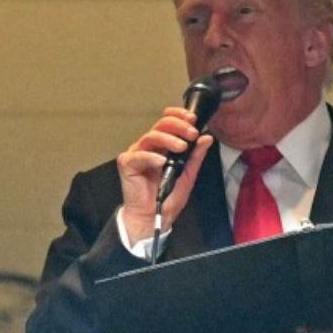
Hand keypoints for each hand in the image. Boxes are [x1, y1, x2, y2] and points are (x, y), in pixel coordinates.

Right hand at [116, 107, 213, 242]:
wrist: (154, 216)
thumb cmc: (167, 197)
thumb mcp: (188, 174)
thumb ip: (196, 156)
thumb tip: (206, 138)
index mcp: (162, 146)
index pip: (167, 122)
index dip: (179, 116)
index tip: (193, 119)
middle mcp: (148, 147)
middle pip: (160, 125)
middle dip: (178, 126)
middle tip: (192, 133)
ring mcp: (137, 154)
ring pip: (150, 136)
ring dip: (168, 139)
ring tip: (181, 147)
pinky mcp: (126, 164)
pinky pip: (138, 155)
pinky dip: (151, 157)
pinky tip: (162, 162)